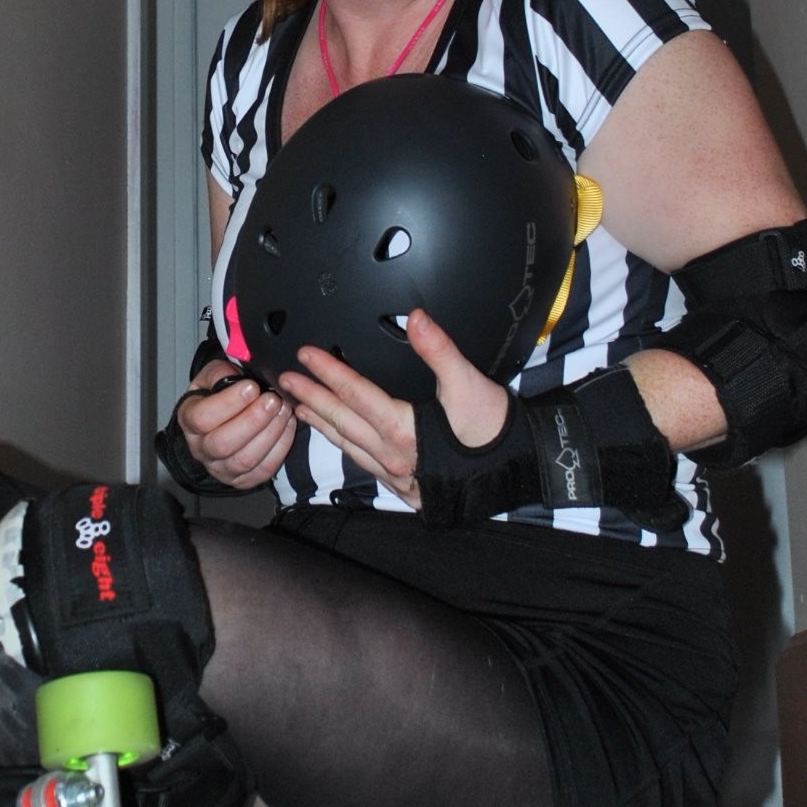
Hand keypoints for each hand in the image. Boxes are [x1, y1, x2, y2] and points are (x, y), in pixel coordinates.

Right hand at [176, 357, 296, 490]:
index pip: (202, 418)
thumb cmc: (217, 395)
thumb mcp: (213, 376)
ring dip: (270, 433)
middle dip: (253, 420)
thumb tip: (239, 378)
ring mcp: (221, 468)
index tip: (251, 387)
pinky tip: (287, 425)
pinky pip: (263, 469)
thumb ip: (221, 373)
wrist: (222, 419)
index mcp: (189, 420)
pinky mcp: (242, 480)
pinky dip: (280, 447)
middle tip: (273, 399)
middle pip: (224, 444)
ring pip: (245, 459)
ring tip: (284, 409)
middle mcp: (201, 449)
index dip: (228, 403)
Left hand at [278, 309, 510, 507]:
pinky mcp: (407, 489)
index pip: (355, 394)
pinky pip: (366, 466)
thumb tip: (416, 317)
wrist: (519, 470)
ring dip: (324, 426)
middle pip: (342, 423)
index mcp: (403, 430)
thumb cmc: (495, 429)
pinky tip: (341, 440)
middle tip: (287, 380)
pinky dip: (347, 448)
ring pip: (349, 448)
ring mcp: (398, 477)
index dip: (328, 372)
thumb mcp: (469, 384)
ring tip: (302, 409)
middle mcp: (393, 457)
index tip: (306, 354)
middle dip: (313, 398)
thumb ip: (438, 350)